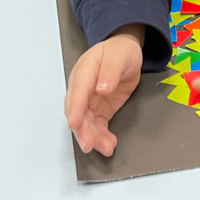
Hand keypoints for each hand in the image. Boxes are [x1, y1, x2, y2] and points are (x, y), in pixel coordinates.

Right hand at [65, 25, 143, 156]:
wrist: (125, 52)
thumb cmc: (119, 50)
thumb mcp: (118, 55)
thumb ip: (110, 71)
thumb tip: (102, 87)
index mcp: (84, 72)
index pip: (77, 92)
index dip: (75, 109)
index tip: (74, 123)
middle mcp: (83, 89)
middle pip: (77, 112)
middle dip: (82, 130)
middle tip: (89, 144)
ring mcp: (90, 101)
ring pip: (86, 123)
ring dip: (93, 137)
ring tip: (105, 148)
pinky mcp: (99, 110)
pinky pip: (97, 126)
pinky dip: (101, 137)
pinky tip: (109, 144)